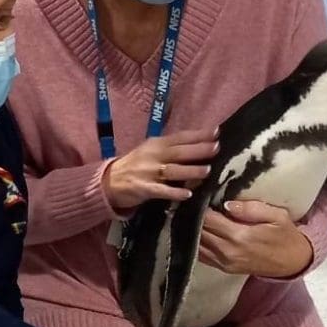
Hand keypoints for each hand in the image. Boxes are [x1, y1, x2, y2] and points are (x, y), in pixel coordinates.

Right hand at [103, 128, 218, 210]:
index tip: (216, 132)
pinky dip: (175, 192)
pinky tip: (187, 194)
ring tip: (207, 171)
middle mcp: (153, 156)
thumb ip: (170, 148)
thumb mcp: (150, 150)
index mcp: (156, 144)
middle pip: (179, 152)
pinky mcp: (144, 188)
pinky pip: (162, 191)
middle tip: (216, 148)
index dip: (198, 135)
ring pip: (172, 171)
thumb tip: (198, 144)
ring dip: (190, 171)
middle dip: (198, 150)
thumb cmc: (135, 164)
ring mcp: (148, 172)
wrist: (109, 180)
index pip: (180, 137)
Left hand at [199, 201, 312, 277]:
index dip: (199, 205)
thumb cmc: (285, 236)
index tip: (197, 193)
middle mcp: (227, 251)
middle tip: (191, 201)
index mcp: (239, 236)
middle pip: (199, 231)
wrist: (292, 262)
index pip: (208, 219)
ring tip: (192, 213)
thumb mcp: (277, 216)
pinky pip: (201, 254)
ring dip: (192, 229)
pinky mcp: (222, 268)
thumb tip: (227, 204)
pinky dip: (196, 242)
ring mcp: (223, 262)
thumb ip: (252, 208)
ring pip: (196, 243)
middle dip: (193, 216)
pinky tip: (197, 230)